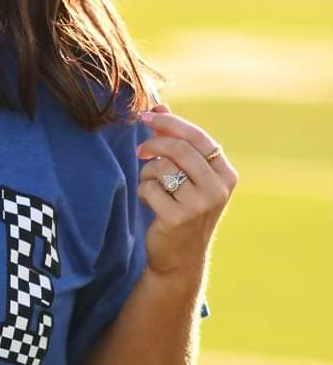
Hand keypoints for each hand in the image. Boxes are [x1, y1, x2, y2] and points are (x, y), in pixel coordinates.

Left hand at [135, 102, 238, 282]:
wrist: (180, 258)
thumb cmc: (182, 210)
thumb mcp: (187, 176)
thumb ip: (176, 142)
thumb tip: (158, 106)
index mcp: (226, 174)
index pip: (197, 137)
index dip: (170, 123)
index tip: (147, 116)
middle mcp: (217, 188)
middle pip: (179, 148)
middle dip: (153, 144)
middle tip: (139, 151)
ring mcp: (199, 204)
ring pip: (161, 168)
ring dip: (148, 174)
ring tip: (153, 188)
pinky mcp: (177, 217)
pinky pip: (149, 188)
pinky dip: (144, 193)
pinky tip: (152, 205)